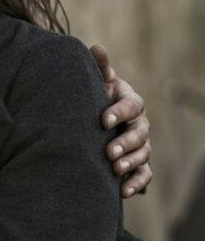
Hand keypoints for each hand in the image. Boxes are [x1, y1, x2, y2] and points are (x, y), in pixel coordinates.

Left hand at [90, 44, 151, 197]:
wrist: (100, 119)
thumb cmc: (98, 96)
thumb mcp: (99, 82)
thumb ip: (100, 67)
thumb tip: (96, 48)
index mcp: (131, 102)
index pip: (130, 106)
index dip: (118, 113)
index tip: (102, 120)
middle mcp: (140, 123)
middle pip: (139, 134)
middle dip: (125, 143)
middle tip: (108, 153)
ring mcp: (141, 144)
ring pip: (143, 155)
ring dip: (130, 164)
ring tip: (115, 171)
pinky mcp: (139, 164)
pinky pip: (144, 175)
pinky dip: (136, 184)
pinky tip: (124, 192)